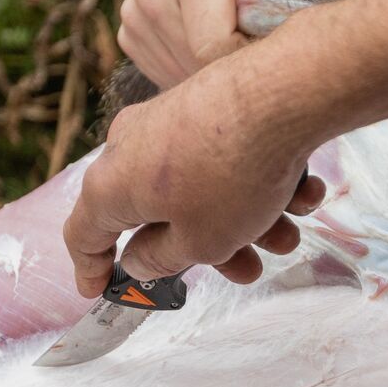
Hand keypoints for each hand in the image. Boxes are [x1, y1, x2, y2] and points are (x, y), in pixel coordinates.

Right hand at [63, 50, 325, 296]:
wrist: (281, 95)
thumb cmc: (230, 177)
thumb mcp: (197, 242)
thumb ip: (162, 260)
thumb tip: (138, 260)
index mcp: (111, 185)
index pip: (84, 235)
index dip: (91, 269)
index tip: (98, 290)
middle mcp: (131, 146)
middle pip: (161, 215)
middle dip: (211, 250)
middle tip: (247, 269)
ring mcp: (168, 120)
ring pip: (203, 189)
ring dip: (247, 221)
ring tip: (287, 235)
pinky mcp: (206, 104)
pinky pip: (225, 157)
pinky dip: (261, 182)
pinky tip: (303, 194)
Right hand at [120, 0, 276, 87]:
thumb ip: (279, 10)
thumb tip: (292, 60)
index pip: (216, 48)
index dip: (247, 61)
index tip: (266, 51)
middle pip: (195, 66)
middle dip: (228, 71)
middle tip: (252, 55)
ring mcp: (134, 14)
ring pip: (178, 77)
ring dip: (208, 76)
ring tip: (228, 49)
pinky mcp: (127, 33)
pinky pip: (163, 75)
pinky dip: (188, 73)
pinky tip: (203, 50)